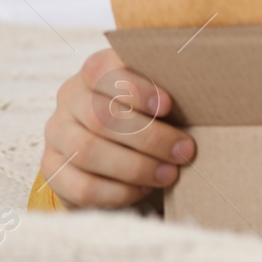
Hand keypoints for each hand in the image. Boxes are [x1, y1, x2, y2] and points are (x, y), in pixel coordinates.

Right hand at [39, 48, 194, 208]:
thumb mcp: (157, 100)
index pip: (102, 70)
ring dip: (135, 167)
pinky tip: (143, 190)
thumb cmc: (149, 118)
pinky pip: (81, 186)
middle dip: (149, 137)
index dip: (135, 88)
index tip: (169, 106)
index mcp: (93, 74)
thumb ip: (168, 95)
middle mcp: (69, 101)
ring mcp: (57, 135)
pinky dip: (118, 191)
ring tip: (169, 174)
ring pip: (88, 151)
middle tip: (184, 151)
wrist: (116, 155)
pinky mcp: (53, 170)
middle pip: (100, 117)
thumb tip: (208, 96)